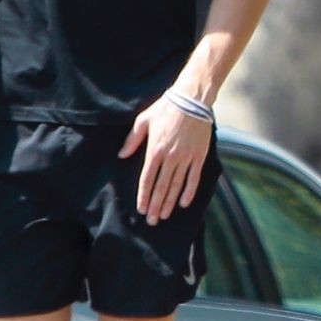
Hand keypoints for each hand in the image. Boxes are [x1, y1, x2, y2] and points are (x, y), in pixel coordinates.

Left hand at [120, 98, 213, 224]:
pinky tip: (184, 204)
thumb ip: (132, 140)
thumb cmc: (165, 108)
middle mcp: (170, 157)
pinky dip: (189, 192)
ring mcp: (186, 158)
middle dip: (155, 205)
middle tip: (152, 220)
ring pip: (176, 186)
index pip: (147, 179)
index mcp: (155, 149)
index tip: (141, 209)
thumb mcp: (143, 120)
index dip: (144, 196)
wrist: (192, 100)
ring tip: (164, 216)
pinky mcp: (198, 156)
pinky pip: (193, 178)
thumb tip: (121, 155)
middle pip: (161, 187)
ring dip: (169, 202)